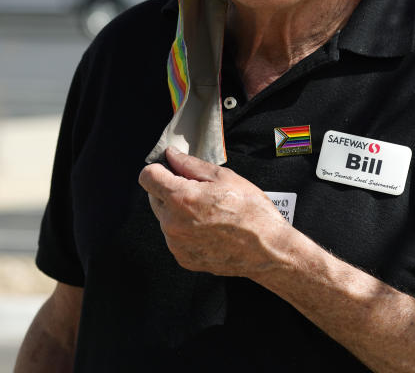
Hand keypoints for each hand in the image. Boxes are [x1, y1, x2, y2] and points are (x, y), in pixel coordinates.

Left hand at [138, 147, 292, 277]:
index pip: (147, 177)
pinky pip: (175, 238)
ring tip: (208, 213)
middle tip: (198, 191)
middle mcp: (173, 223)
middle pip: (154, 197)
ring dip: (178, 212)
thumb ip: (191, 164)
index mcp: (181, 199)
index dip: (158, 169)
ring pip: (165, 218)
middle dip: (170, 190)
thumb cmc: (251, 212)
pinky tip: (209, 229)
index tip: (170, 170)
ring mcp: (177, 244)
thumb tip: (172, 155)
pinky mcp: (184, 258)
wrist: (268, 250)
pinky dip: (186, 231)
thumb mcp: (224, 177)